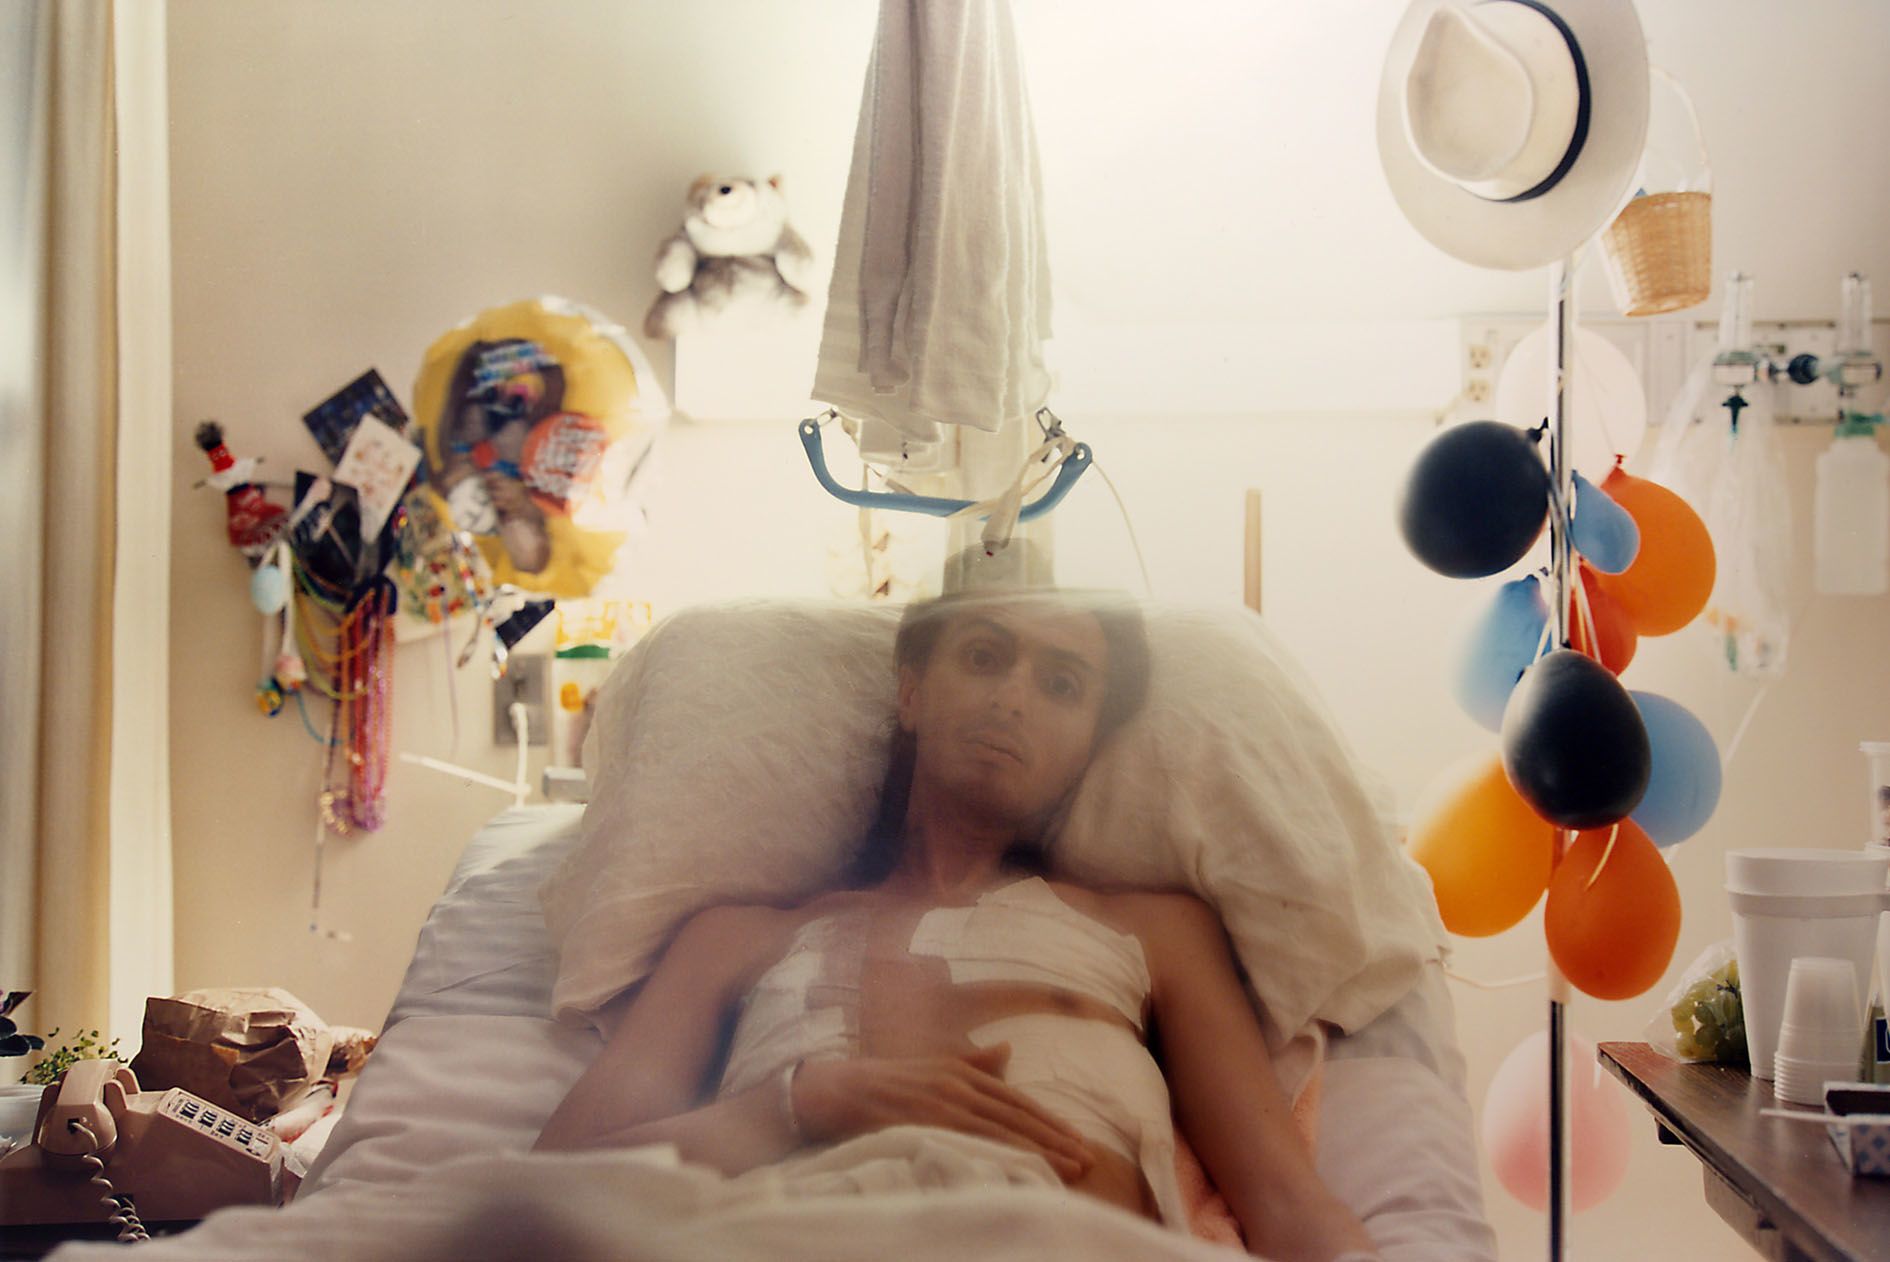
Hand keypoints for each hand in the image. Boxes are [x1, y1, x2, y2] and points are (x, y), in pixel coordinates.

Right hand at [791, 1044, 1096, 1181]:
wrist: (834, 1088)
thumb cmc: (883, 1080)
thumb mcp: (931, 1066)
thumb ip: (971, 1062)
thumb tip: (1007, 1051)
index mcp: (960, 1071)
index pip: (1016, 1100)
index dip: (1049, 1121)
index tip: (1077, 1141)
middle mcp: (955, 1084)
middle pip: (1015, 1116)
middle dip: (1053, 1139)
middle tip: (1087, 1161)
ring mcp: (939, 1104)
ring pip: (999, 1131)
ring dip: (1036, 1150)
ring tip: (1068, 1170)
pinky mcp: (922, 1122)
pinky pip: (967, 1142)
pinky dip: (997, 1155)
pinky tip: (1018, 1169)